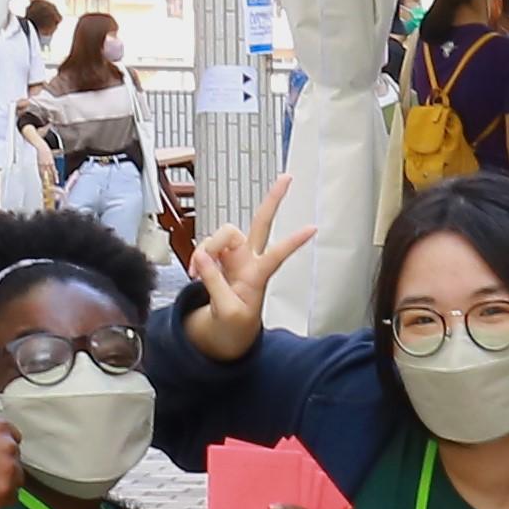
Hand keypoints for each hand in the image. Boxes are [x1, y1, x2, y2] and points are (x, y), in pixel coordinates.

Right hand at [185, 177, 311, 354]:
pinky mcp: (220, 257)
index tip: (313, 228)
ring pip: (222, 233)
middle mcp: (249, 259)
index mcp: (258, 275)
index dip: (293, 241)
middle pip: (261, 223)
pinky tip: (194, 271)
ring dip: (206, 248)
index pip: (278, 255)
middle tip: (286, 178)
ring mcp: (235, 256)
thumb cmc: (234, 322)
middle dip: (273, 200)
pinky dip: (197, 256)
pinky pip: (205, 246)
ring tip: (196, 272)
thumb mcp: (226, 310)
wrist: (226, 331)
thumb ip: (213, 282)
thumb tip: (203, 256)